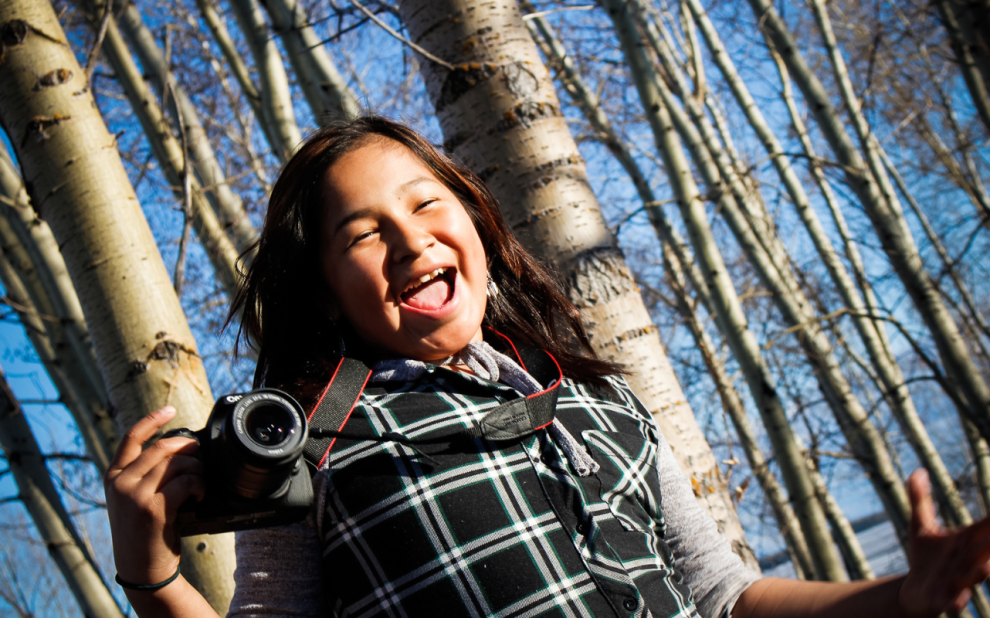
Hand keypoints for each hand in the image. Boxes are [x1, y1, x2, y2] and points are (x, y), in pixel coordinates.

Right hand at [104, 406, 203, 586]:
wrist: (142, 569)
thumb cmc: (144, 531)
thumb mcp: (132, 499)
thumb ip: (143, 474)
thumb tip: (177, 448)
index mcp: (112, 476)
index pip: (131, 437)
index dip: (152, 419)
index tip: (171, 409)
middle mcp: (120, 483)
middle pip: (162, 448)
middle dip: (189, 448)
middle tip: (200, 456)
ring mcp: (134, 495)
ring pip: (177, 464)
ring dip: (197, 470)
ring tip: (200, 483)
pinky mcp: (152, 509)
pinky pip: (185, 483)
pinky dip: (199, 485)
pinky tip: (199, 494)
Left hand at [899, 468, 989, 615]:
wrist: (915, 590)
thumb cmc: (925, 556)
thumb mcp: (920, 525)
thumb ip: (920, 499)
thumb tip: (917, 472)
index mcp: (967, 541)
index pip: (988, 527)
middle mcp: (968, 560)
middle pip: (988, 551)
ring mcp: (958, 580)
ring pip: (973, 577)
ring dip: (979, 573)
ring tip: (984, 567)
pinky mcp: (945, 599)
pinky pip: (954, 601)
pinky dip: (957, 600)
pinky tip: (958, 599)